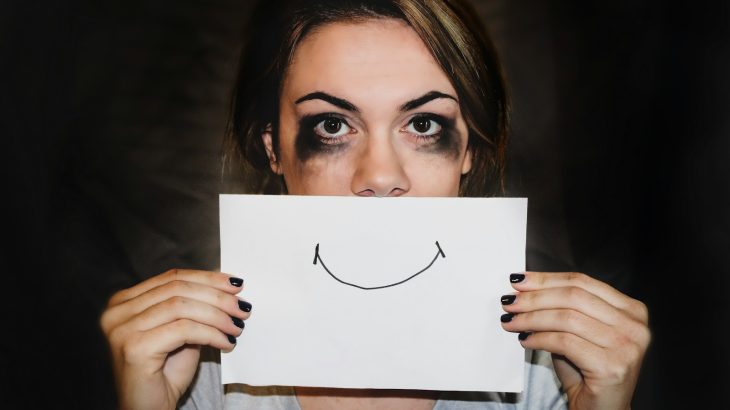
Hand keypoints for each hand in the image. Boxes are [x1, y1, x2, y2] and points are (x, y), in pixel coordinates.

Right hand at [100, 269, 250, 409]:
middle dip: (217, 296)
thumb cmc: (164, 375)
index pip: (172, 278)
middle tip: (243, 308)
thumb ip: (193, 308)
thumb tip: (226, 287)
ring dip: (218, 316)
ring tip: (237, 327)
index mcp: (124, 302)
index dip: (208, 278)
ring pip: (182, 307)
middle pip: (177, 289)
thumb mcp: (181, 332)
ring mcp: (122, 329)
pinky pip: (184, 330)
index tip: (236, 284)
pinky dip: (211, 334)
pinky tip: (226, 342)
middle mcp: (117, 312)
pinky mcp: (134, 348)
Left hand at [500, 272, 649, 409]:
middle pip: (574, 297)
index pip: (582, 282)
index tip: (519, 281)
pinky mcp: (612, 366)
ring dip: (532, 318)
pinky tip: (525, 340)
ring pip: (567, 318)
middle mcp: (634, 326)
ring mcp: (626, 346)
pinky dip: (540, 338)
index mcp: (631, 310)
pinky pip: (565, 342)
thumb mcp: (578, 332)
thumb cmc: (588, 371)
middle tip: (510, 302)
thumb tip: (525, 288)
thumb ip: (562, 308)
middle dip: (535, 298)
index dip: (546, 279)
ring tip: (511, 321)